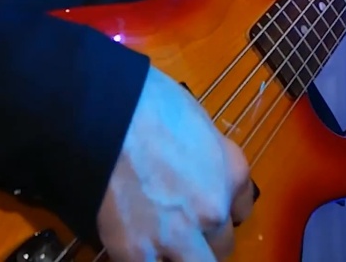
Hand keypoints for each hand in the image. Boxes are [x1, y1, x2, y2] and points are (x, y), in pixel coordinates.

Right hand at [97, 66, 254, 261]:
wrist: (103, 111)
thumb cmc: (146, 100)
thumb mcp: (195, 120)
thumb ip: (203, 155)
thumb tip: (190, 166)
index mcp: (232, 172)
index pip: (242, 209)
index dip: (222, 208)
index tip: (205, 206)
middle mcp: (214, 210)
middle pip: (222, 245)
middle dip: (202, 238)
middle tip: (177, 224)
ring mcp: (178, 235)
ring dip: (180, 255)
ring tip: (158, 242)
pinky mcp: (136, 251)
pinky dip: (143, 259)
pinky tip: (132, 247)